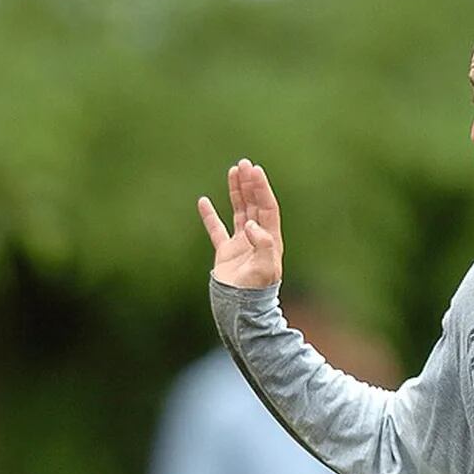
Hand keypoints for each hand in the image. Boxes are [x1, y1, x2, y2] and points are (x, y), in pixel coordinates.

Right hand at [197, 158, 283, 288]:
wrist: (240, 309)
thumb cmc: (255, 290)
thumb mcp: (265, 268)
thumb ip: (263, 246)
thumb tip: (252, 225)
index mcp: (270, 240)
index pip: (267, 208)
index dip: (261, 189)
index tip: (255, 170)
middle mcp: (257, 239)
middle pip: (254, 205)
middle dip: (250, 184)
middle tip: (244, 164)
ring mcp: (241, 245)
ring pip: (239, 212)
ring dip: (236, 192)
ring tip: (233, 171)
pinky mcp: (226, 253)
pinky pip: (217, 230)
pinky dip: (210, 215)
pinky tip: (203, 200)